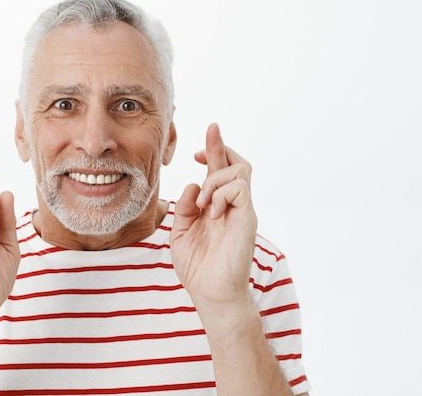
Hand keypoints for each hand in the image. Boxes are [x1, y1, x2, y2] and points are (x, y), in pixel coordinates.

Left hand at [170, 123, 256, 307]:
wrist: (210, 294)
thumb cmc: (198, 267)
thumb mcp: (181, 232)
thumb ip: (185, 208)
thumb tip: (193, 185)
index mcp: (217, 207)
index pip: (218, 173)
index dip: (211, 154)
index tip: (195, 153)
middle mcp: (232, 206)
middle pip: (236, 164)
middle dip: (221, 145)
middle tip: (209, 133)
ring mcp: (242, 211)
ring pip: (239, 171)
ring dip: (214, 179)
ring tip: (203, 204)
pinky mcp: (247, 219)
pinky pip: (239, 188)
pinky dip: (220, 193)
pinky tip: (211, 212)